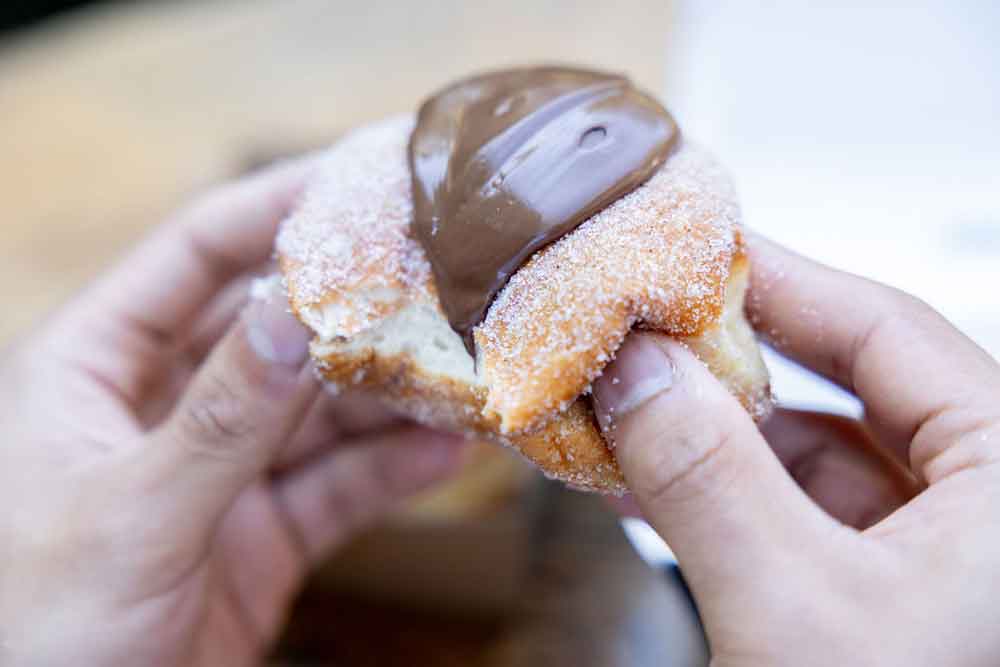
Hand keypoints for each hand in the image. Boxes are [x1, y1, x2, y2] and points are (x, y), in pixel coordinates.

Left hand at [0, 159, 466, 665]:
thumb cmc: (36, 634)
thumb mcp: (130, 515)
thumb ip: (221, 418)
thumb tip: (299, 313)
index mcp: (95, 369)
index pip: (195, 256)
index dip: (274, 208)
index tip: (359, 177)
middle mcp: (162, 406)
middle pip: (275, 329)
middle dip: (355, 306)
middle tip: (442, 274)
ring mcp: (217, 472)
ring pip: (318, 410)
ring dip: (390, 392)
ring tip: (466, 367)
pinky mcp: (260, 535)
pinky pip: (337, 487)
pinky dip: (392, 471)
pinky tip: (448, 450)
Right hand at [593, 233, 999, 665]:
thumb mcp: (794, 609)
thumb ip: (708, 478)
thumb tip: (634, 368)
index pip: (888, 330)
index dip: (777, 282)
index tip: (687, 252)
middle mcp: (987, 502)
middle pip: (848, 386)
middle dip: (728, 365)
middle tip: (639, 332)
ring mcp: (940, 553)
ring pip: (815, 456)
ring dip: (712, 436)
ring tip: (621, 411)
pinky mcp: (890, 595)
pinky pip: (800, 516)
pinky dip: (724, 498)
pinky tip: (647, 485)